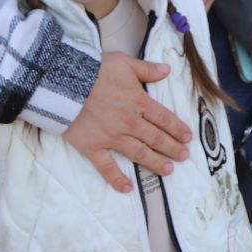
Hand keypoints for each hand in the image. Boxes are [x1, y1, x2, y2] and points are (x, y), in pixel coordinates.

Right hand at [62, 53, 191, 191]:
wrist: (63, 82)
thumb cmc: (94, 70)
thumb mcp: (124, 62)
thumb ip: (147, 69)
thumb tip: (166, 70)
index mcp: (138, 101)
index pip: (164, 118)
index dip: (178, 129)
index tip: (188, 138)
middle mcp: (129, 122)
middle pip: (156, 138)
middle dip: (172, 148)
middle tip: (184, 157)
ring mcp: (111, 136)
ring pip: (139, 153)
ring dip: (155, 163)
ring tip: (168, 170)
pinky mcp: (92, 147)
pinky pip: (107, 167)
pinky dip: (117, 179)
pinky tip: (128, 188)